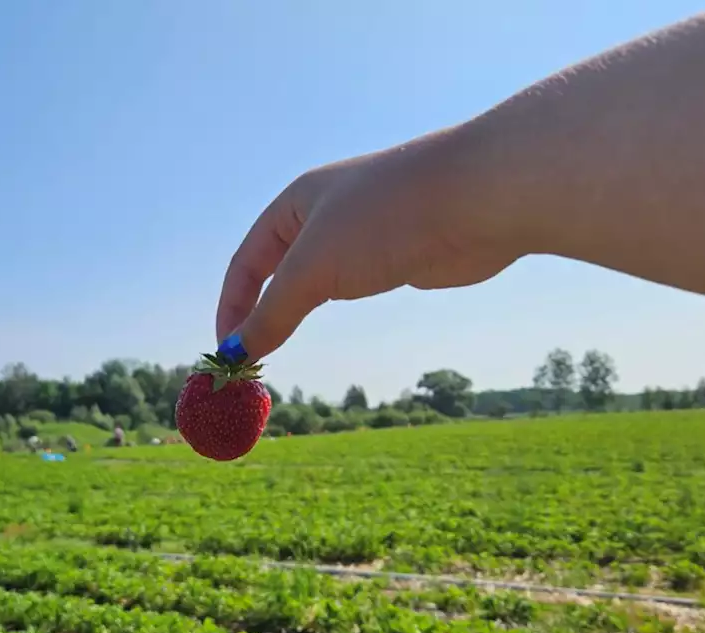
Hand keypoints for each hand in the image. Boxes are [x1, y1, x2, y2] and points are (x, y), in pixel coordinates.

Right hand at [215, 125, 522, 360]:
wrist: (477, 198)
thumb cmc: (386, 218)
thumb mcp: (314, 269)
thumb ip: (272, 313)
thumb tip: (234, 354)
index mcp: (296, 202)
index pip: (246, 261)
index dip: (231, 308)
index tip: (226, 354)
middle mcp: (326, 212)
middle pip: (276, 271)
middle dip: (258, 315)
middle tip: (248, 363)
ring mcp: (365, 233)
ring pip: (317, 280)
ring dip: (295, 313)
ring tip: (281, 349)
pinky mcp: (400, 253)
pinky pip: (354, 284)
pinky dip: (335, 306)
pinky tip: (337, 320)